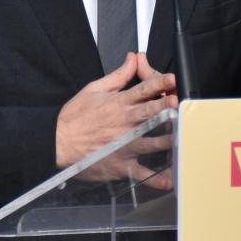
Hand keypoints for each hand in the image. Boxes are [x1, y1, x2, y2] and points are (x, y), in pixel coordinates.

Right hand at [55, 52, 176, 169]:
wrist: (57, 142)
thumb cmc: (74, 116)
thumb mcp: (94, 89)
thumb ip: (118, 75)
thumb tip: (132, 59)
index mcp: (118, 104)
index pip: (142, 90)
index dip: (159, 83)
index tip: (172, 80)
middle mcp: (124, 124)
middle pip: (150, 114)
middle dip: (166, 108)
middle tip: (178, 104)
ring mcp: (124, 146)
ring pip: (151, 143)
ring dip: (168, 140)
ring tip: (183, 138)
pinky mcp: (120, 165)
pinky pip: (141, 173)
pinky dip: (155, 179)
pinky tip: (169, 181)